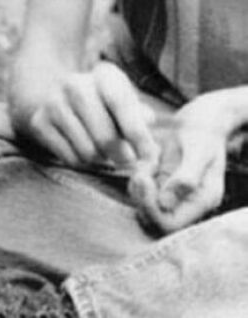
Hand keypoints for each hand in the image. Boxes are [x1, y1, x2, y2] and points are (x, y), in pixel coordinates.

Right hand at [27, 61, 159, 167]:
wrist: (50, 94)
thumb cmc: (100, 103)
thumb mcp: (122, 100)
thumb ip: (139, 116)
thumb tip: (148, 131)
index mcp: (103, 75)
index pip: (121, 104)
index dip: (138, 134)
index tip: (150, 157)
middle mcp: (75, 85)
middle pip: (106, 138)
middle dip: (120, 155)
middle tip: (125, 158)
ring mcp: (54, 103)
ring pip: (88, 152)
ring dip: (99, 159)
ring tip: (100, 149)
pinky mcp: (38, 122)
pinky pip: (70, 158)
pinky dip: (80, 161)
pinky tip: (80, 148)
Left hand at [129, 96, 230, 233]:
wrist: (202, 117)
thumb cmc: (203, 131)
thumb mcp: (198, 151)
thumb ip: (185, 178)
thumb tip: (165, 203)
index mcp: (202, 200)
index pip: (170, 224)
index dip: (151, 208)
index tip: (144, 179)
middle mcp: (188, 203)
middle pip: (155, 219)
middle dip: (141, 197)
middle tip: (141, 171)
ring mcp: (175, 194)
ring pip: (146, 206)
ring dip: (138, 187)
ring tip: (145, 163)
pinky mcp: (164, 183)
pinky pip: (143, 191)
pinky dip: (139, 177)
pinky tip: (146, 160)